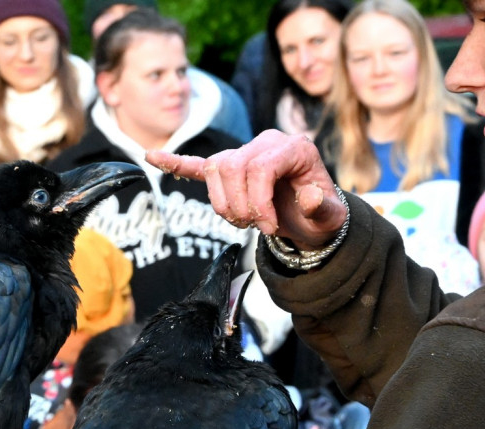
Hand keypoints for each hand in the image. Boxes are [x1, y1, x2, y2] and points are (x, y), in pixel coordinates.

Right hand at [145, 130, 347, 250]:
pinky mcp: (230, 168)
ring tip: (242, 221)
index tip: (267, 228)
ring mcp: (245, 152)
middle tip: (256, 229)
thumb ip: (325, 209)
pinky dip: (176, 163)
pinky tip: (152, 156)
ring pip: (215, 169)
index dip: (259, 201)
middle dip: (240, 205)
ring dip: (223, 202)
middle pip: (233, 167)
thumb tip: (309, 197)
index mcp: (293, 148)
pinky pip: (199, 164)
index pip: (260, 167)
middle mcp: (266, 143)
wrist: (312, 216)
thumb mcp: (332, 218)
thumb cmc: (321, 215)